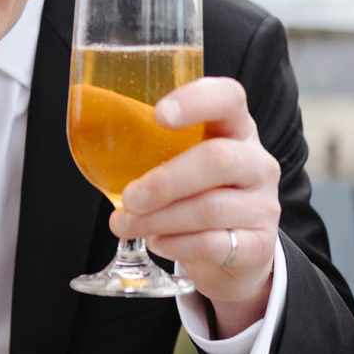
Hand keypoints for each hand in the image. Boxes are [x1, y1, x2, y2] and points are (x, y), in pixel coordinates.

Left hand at [110, 76, 280, 336]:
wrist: (233, 255)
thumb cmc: (196, 196)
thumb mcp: (182, 163)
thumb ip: (152, 147)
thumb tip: (89, 132)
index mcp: (236, 129)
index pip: (229, 98)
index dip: (197, 101)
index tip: (159, 115)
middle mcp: (257, 162)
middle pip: (218, 160)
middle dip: (165, 181)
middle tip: (129, 198)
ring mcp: (263, 205)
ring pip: (210, 209)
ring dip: (158, 219)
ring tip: (125, 225)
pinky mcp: (259, 245)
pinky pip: (213, 245)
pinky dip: (176, 245)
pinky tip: (157, 242)